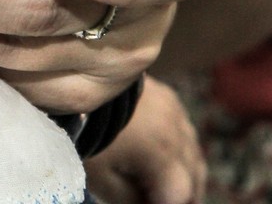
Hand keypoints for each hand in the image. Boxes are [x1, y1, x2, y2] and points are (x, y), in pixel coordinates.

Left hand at [84, 76, 205, 203]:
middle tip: (157, 197)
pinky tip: (164, 155)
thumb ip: (131, 200)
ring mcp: (176, 114)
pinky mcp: (169, 98)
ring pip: (194, 154)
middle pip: (194, 178)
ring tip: (165, 185)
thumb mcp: (103, 179)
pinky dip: (181, 149)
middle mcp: (177, 135)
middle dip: (181, 195)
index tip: (149, 202)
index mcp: (162, 157)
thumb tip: (146, 203)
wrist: (77, 78)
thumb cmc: (86, 134)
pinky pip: (185, 131)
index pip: (180, 196)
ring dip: (185, 174)